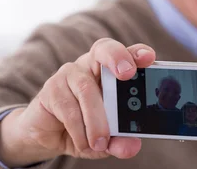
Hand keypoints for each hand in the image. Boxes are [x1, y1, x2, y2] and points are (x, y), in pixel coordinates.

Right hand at [0, 38, 155, 166]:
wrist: (49, 135)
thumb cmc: (85, 127)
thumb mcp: (107, 139)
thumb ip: (120, 141)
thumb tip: (131, 146)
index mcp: (113, 71)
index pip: (128, 53)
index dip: (138, 53)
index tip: (148, 58)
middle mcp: (92, 65)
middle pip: (104, 49)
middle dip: (117, 58)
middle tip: (127, 74)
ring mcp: (70, 74)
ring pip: (87, 89)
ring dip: (96, 120)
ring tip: (100, 143)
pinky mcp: (51, 89)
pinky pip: (68, 108)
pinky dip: (79, 130)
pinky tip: (83, 143)